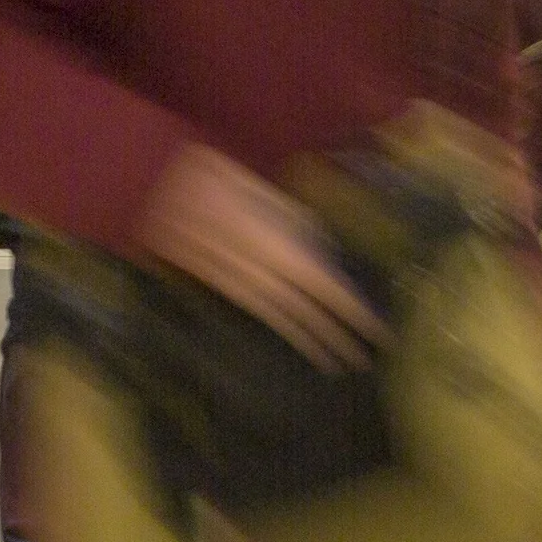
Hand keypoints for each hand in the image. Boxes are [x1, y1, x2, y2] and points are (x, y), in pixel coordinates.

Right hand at [133, 142, 384, 370]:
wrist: (163, 185)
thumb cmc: (222, 179)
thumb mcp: (271, 199)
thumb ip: (296, 230)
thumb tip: (319, 258)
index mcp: (281, 248)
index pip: (328, 290)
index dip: (354, 314)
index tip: (377, 334)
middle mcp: (262, 273)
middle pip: (308, 311)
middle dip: (336, 336)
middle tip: (363, 359)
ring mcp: (239, 283)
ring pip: (283, 318)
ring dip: (312, 340)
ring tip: (336, 361)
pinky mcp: (219, 286)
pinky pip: (259, 313)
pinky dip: (282, 328)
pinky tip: (295, 338)